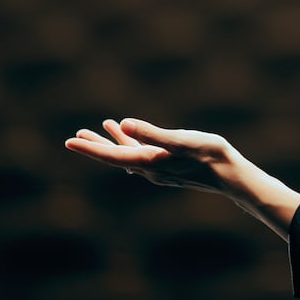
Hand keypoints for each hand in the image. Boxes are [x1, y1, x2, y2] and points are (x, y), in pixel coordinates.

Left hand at [65, 118, 299, 239]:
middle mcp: (149, 168)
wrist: (230, 175)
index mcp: (148, 162)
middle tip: (75, 136)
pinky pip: (143, 153)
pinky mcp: (168, 164)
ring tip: (101, 126)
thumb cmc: (208, 155)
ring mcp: (158, 168)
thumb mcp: (180, 140)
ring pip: (128, 154)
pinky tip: (131, 137)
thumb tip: (124, 124)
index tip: (70, 141)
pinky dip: (132, 142)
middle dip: (95, 146)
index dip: (89, 148)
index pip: (112, 156)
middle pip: (115, 157)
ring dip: (113, 142)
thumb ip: (152, 133)